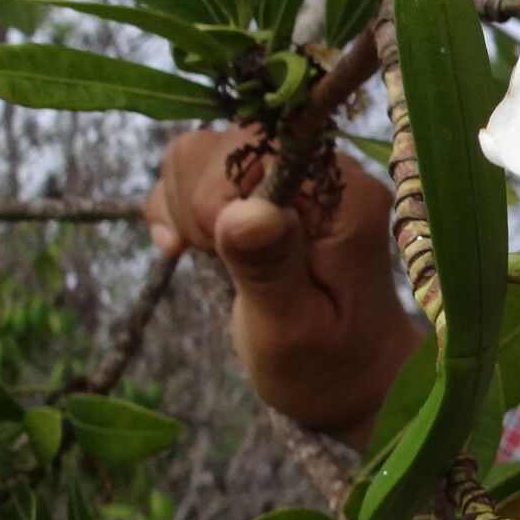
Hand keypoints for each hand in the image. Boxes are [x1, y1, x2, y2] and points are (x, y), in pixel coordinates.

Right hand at [144, 128, 423, 450]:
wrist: (346, 377)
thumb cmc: (326, 364)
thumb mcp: (293, 329)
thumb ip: (269, 267)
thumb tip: (241, 209)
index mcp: (345, 198)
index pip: (262, 148)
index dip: (219, 195)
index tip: (216, 249)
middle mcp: (323, 173)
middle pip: (227, 141)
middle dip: (198, 203)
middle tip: (213, 258)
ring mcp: (290, 178)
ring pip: (201, 150)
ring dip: (182, 205)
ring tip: (205, 257)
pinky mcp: (258, 192)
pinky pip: (193, 170)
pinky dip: (173, 207)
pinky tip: (182, 248)